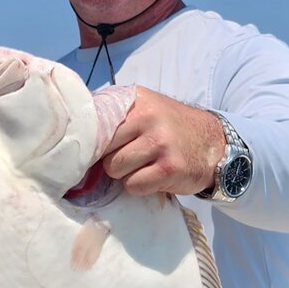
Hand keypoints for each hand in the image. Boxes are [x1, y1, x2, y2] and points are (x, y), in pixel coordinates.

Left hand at [101, 87, 225, 196]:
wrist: (214, 143)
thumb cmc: (170, 128)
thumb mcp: (145, 108)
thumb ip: (113, 113)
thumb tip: (73, 127)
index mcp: (137, 100)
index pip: (96, 124)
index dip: (92, 142)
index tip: (94, 150)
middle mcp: (148, 117)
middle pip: (102, 150)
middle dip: (109, 159)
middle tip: (128, 158)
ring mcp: (160, 143)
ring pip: (115, 170)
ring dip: (124, 174)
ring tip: (142, 166)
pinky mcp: (169, 169)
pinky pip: (133, 186)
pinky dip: (140, 186)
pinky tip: (153, 176)